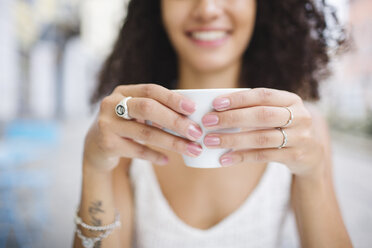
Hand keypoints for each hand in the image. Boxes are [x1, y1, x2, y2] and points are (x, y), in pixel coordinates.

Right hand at [83, 83, 203, 172]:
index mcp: (123, 91)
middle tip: (196, 132)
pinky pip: (137, 151)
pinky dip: (154, 156)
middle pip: (148, 109)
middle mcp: (112, 104)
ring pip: (145, 133)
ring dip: (172, 142)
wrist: (95, 145)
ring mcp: (107, 124)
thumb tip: (192, 115)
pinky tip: (167, 160)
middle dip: (175, 121)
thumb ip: (156, 109)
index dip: (173, 98)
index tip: (193, 108)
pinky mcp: (107, 144)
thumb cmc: (125, 124)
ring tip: (191, 149)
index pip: (151, 90)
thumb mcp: (135, 111)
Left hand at [201, 88, 324, 178]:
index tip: (215, 103)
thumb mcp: (277, 113)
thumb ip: (255, 109)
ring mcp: (300, 138)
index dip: (238, 98)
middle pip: (261, 115)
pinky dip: (241, 157)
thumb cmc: (284, 128)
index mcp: (291, 100)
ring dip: (232, 140)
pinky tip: (224, 158)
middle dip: (231, 118)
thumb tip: (216, 110)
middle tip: (208, 122)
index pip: (262, 95)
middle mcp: (300, 116)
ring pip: (261, 138)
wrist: (312, 155)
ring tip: (211, 141)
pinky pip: (263, 156)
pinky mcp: (296, 157)